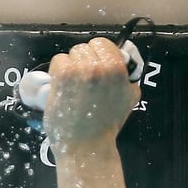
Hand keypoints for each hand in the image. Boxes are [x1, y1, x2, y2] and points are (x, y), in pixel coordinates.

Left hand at [44, 37, 140, 152]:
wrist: (86, 144)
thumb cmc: (107, 124)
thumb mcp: (129, 98)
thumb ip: (128, 78)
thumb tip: (125, 61)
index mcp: (117, 68)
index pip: (103, 43)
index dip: (99, 53)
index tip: (97, 65)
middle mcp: (98, 66)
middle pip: (85, 47)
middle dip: (84, 61)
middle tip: (84, 80)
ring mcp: (78, 70)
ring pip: (70, 54)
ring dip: (71, 66)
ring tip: (73, 85)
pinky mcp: (61, 77)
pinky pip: (58, 61)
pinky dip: (58, 72)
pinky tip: (63, 87)